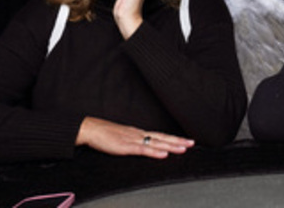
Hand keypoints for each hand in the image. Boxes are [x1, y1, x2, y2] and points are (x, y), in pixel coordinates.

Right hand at [76, 117, 193, 158]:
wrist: (91, 129)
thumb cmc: (104, 134)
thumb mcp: (122, 137)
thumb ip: (132, 141)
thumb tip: (142, 146)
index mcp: (138, 133)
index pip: (159, 136)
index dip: (173, 138)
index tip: (185, 140)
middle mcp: (139, 134)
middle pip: (162, 138)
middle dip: (177, 141)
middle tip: (192, 142)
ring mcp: (133, 140)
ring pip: (156, 143)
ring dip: (171, 146)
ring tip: (184, 148)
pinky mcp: (126, 146)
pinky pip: (143, 150)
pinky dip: (155, 152)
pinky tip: (164, 154)